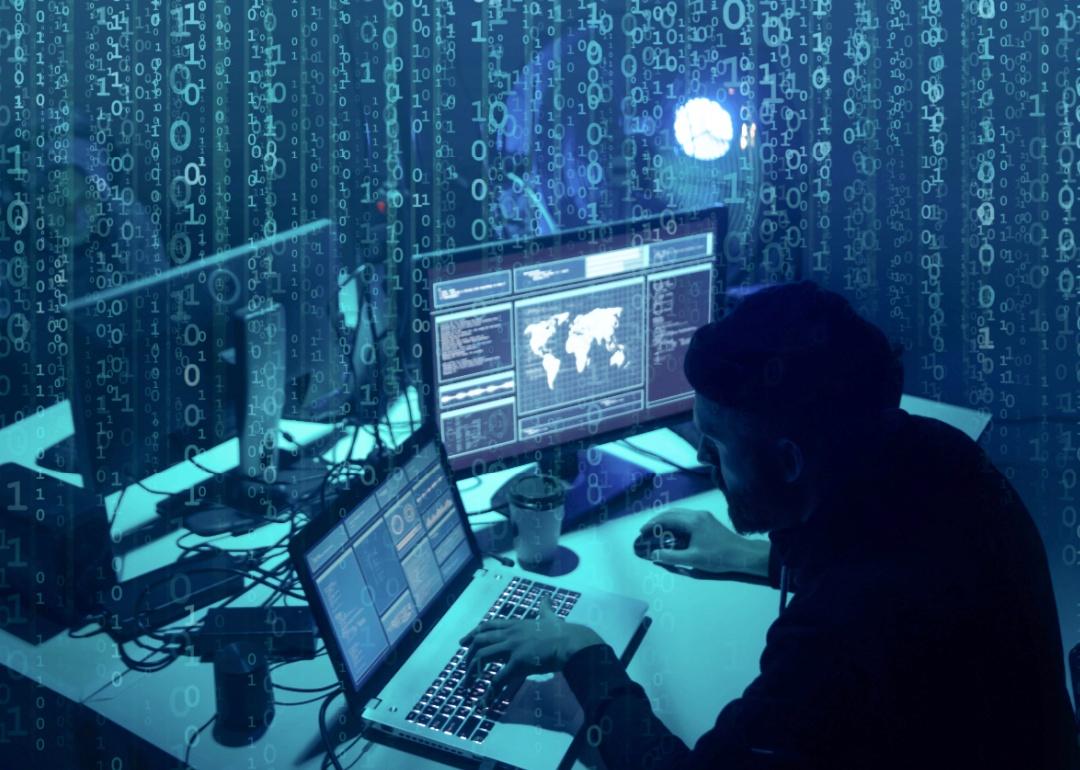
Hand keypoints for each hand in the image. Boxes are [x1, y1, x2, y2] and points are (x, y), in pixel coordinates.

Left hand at [459, 597, 601, 704]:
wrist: (571, 642)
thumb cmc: (562, 631)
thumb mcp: (550, 616)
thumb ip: (545, 608)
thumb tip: (547, 598)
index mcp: (515, 624)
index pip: (487, 626)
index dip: (472, 634)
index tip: (463, 643)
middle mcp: (510, 634)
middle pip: (479, 640)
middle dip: (468, 653)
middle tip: (464, 666)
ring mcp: (512, 647)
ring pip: (482, 656)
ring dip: (472, 671)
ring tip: (468, 683)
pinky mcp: (518, 662)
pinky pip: (498, 678)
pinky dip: (489, 690)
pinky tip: (485, 699)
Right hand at [639, 507, 769, 576]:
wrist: (742, 555)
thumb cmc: (718, 557)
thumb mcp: (693, 559)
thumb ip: (671, 556)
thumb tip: (654, 554)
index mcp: (692, 521)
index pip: (667, 518)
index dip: (653, 524)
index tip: (642, 531)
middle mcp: (697, 514)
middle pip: (672, 512)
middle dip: (658, 520)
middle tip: (647, 530)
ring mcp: (704, 516)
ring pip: (680, 514)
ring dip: (667, 520)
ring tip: (658, 531)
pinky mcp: (708, 521)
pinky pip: (687, 517)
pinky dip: (676, 522)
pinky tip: (674, 532)